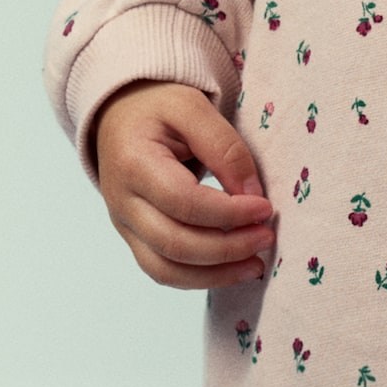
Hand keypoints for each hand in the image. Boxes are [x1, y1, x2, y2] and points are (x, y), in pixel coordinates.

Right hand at [92, 81, 273, 290]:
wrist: (119, 116)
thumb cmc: (157, 108)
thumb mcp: (193, 108)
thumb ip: (225, 148)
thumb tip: (252, 196)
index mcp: (133, 164)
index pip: (183, 202)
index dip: (228, 213)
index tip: (265, 207)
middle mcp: (122, 202)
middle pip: (174, 244)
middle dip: (227, 248)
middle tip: (266, 237)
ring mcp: (125, 225)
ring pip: (166, 269)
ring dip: (216, 274)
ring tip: (255, 263)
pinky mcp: (134, 239)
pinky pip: (163, 271)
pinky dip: (200, 278)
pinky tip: (232, 269)